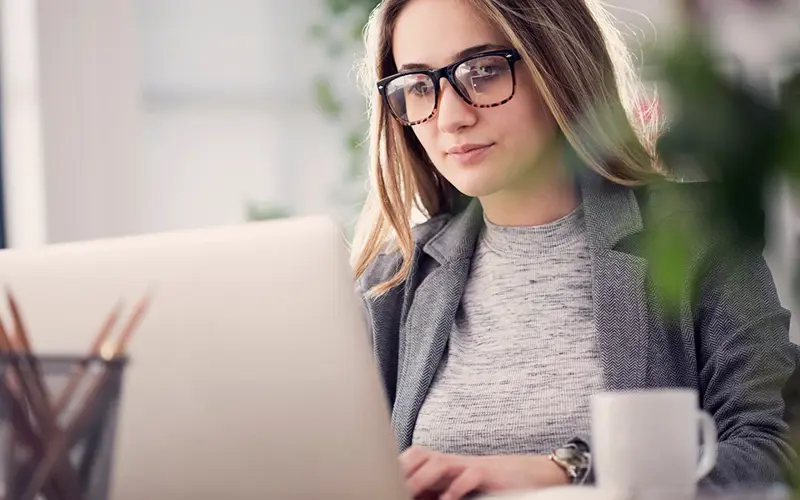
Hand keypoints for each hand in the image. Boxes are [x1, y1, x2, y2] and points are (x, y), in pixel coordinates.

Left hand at [399, 446, 569, 499]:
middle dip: (403, 471)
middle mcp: (453, 462)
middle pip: (419, 456)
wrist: (531, 472)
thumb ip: (436, 490)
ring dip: (422, 478)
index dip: (396, 466)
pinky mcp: (488, 473)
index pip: (412, 458)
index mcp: (443, 464)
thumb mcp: (458, 486)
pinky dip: (455, 488)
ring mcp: (470, 465)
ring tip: (408, 492)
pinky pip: (469, 475)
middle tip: (390, 485)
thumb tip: (411, 494)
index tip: (382, 479)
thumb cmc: (491, 482)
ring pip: (438, 464)